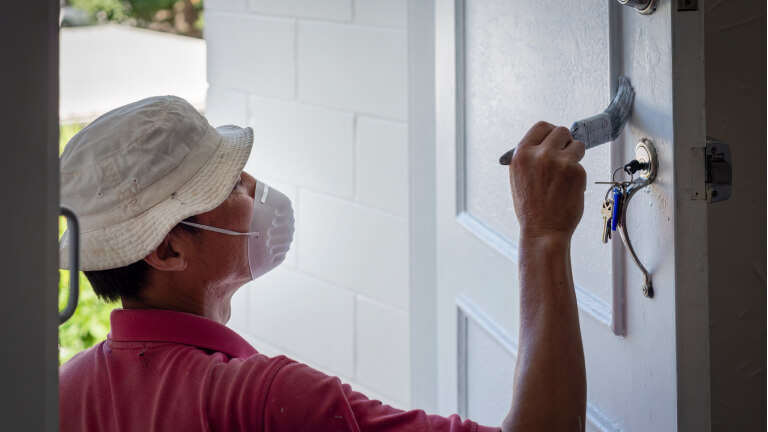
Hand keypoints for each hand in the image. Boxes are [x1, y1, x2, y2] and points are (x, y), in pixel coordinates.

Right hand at [508, 121, 585, 240]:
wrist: (543, 230)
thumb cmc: (531, 208)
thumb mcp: (519, 176)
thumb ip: (531, 156)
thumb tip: (548, 141)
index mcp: (522, 154)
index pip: (541, 126)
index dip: (551, 132)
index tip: (556, 138)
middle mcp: (540, 155)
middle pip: (561, 131)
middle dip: (566, 142)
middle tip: (564, 156)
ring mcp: (560, 162)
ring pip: (577, 145)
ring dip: (575, 156)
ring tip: (565, 176)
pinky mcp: (577, 172)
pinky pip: (582, 165)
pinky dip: (578, 176)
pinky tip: (569, 189)